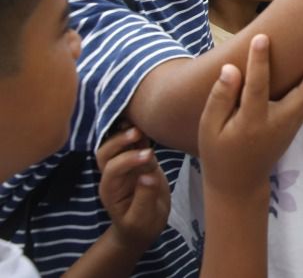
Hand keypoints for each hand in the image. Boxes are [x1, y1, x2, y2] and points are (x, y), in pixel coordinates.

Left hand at [96, 126, 170, 254]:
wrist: (142, 228)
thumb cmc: (141, 226)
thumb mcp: (142, 218)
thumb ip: (144, 198)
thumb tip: (148, 175)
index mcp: (111, 190)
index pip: (113, 169)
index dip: (129, 160)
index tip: (149, 155)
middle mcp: (113, 175)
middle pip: (105, 153)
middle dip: (119, 141)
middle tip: (138, 133)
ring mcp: (124, 167)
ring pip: (115, 145)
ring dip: (125, 133)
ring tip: (141, 123)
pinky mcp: (138, 162)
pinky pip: (133, 144)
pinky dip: (138, 133)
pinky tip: (146, 123)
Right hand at [198, 34, 302, 198]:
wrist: (239, 183)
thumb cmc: (219, 153)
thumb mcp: (209, 129)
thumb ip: (220, 99)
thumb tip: (230, 69)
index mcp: (251, 123)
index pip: (257, 88)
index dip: (259, 63)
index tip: (262, 38)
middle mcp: (277, 123)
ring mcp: (290, 126)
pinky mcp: (295, 127)